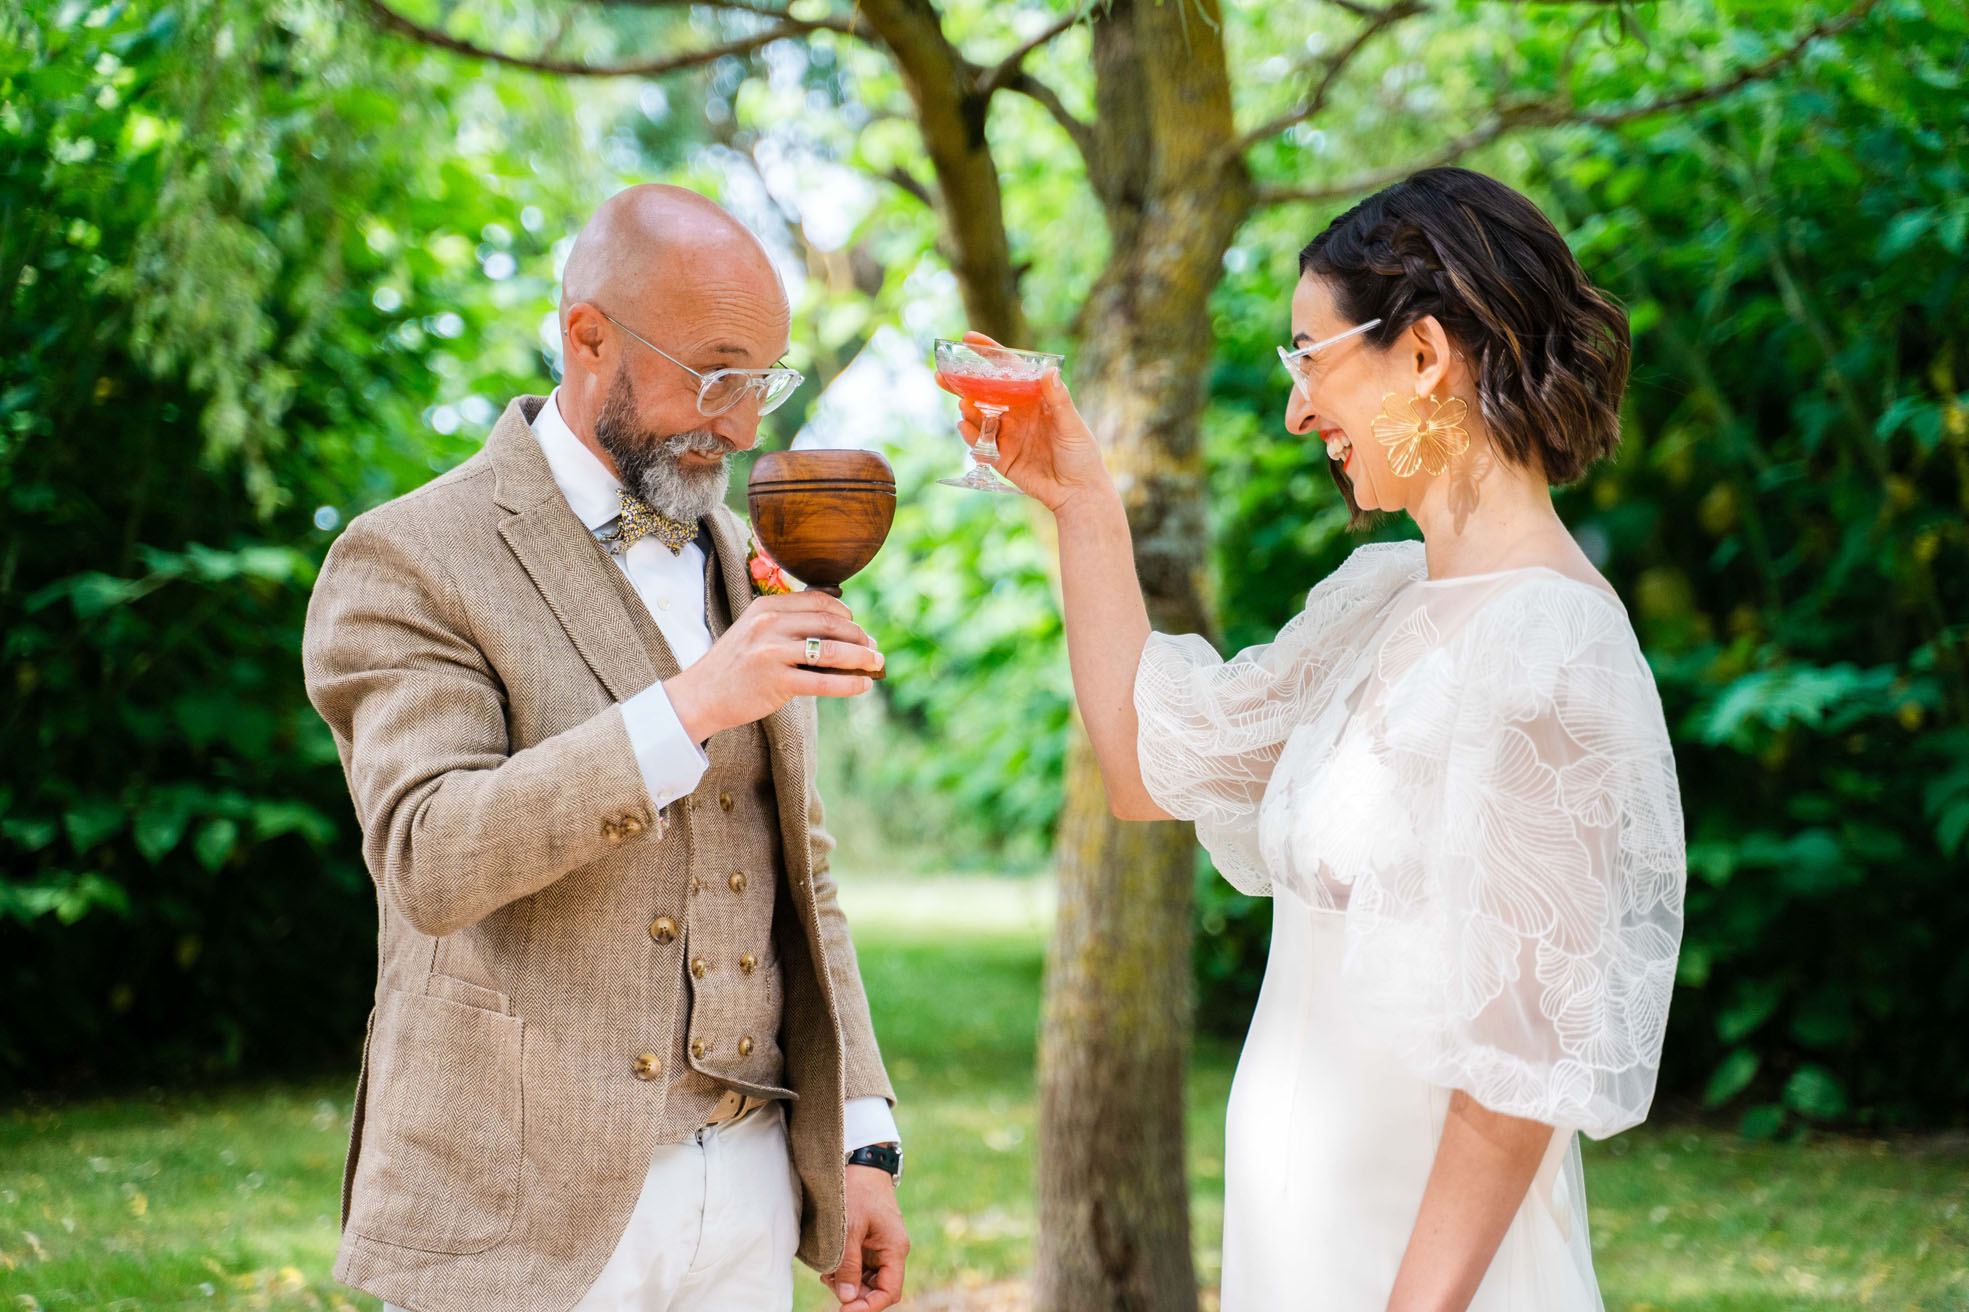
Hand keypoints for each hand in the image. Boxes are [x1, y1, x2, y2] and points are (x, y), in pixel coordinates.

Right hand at [663, 591, 881, 741]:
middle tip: (874, 649)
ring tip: (876, 665)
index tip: (858, 627)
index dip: (846, 614)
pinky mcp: (775, 681)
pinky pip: (823, 682)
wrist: (701, 695)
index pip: (819, 601)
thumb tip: (839, 630)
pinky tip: (863, 685)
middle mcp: (770, 624)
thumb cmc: (735, 665)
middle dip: (860, 637)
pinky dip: (848, 683)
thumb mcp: (755, 631)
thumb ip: (788, 624)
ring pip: (831, 651)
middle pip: (831, 624)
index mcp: (767, 606)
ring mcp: (772, 652)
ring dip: (862, 658)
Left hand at [824, 1164, 908, 1311]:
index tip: (845, 1310)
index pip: (889, 1292)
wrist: (860, 1162)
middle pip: (878, 1288)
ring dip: (848, 1282)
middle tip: (830, 1284)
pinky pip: (861, 1266)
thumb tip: (847, 1298)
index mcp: (895, 1249)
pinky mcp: (869, 1241)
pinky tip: (830, 1266)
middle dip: (855, 1294)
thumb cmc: (858, 1191)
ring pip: (868, 1279)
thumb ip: (849, 1264)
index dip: (869, 1306)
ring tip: (828, 1274)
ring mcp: (880, 1246)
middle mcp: (891, 1251)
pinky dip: (846, 1270)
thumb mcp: (849, 1228)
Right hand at [939, 331, 1112, 514]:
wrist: (1078, 494)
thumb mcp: (1072, 425)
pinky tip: (965, 427)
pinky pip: (980, 444)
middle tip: (942, 374)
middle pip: (986, 393)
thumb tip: (1048, 370)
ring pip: (980, 417)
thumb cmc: (1082, 455)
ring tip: (964, 406)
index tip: (968, 339)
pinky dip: (970, 435)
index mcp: (1035, 399)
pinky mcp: (1001, 458)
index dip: (989, 354)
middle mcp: (1018, 414)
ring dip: (969, 410)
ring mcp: (1008, 435)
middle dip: (963, 383)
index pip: (1009, 371)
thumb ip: (1059, 400)